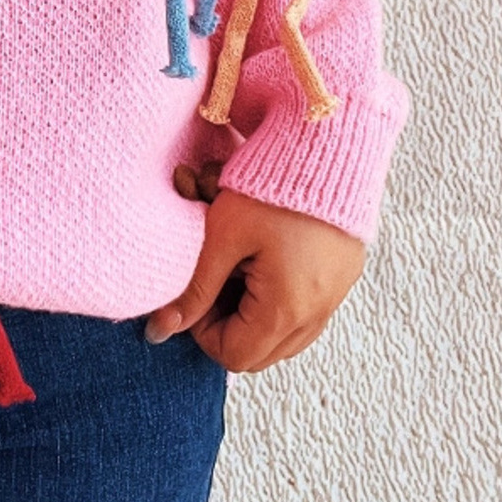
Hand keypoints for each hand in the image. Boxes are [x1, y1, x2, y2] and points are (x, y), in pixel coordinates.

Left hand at [145, 185, 365, 371]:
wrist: (328, 146)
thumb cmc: (270, 188)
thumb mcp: (223, 236)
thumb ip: (193, 290)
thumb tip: (159, 333)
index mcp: (287, 309)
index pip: (233, 355)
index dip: (203, 329)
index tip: (196, 289)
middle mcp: (317, 313)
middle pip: (260, 353)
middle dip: (228, 324)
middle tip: (214, 277)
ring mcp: (335, 297)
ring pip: (284, 336)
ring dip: (253, 314)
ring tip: (239, 264)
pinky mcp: (342, 278)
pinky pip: (305, 311)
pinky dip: (279, 298)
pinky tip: (264, 256)